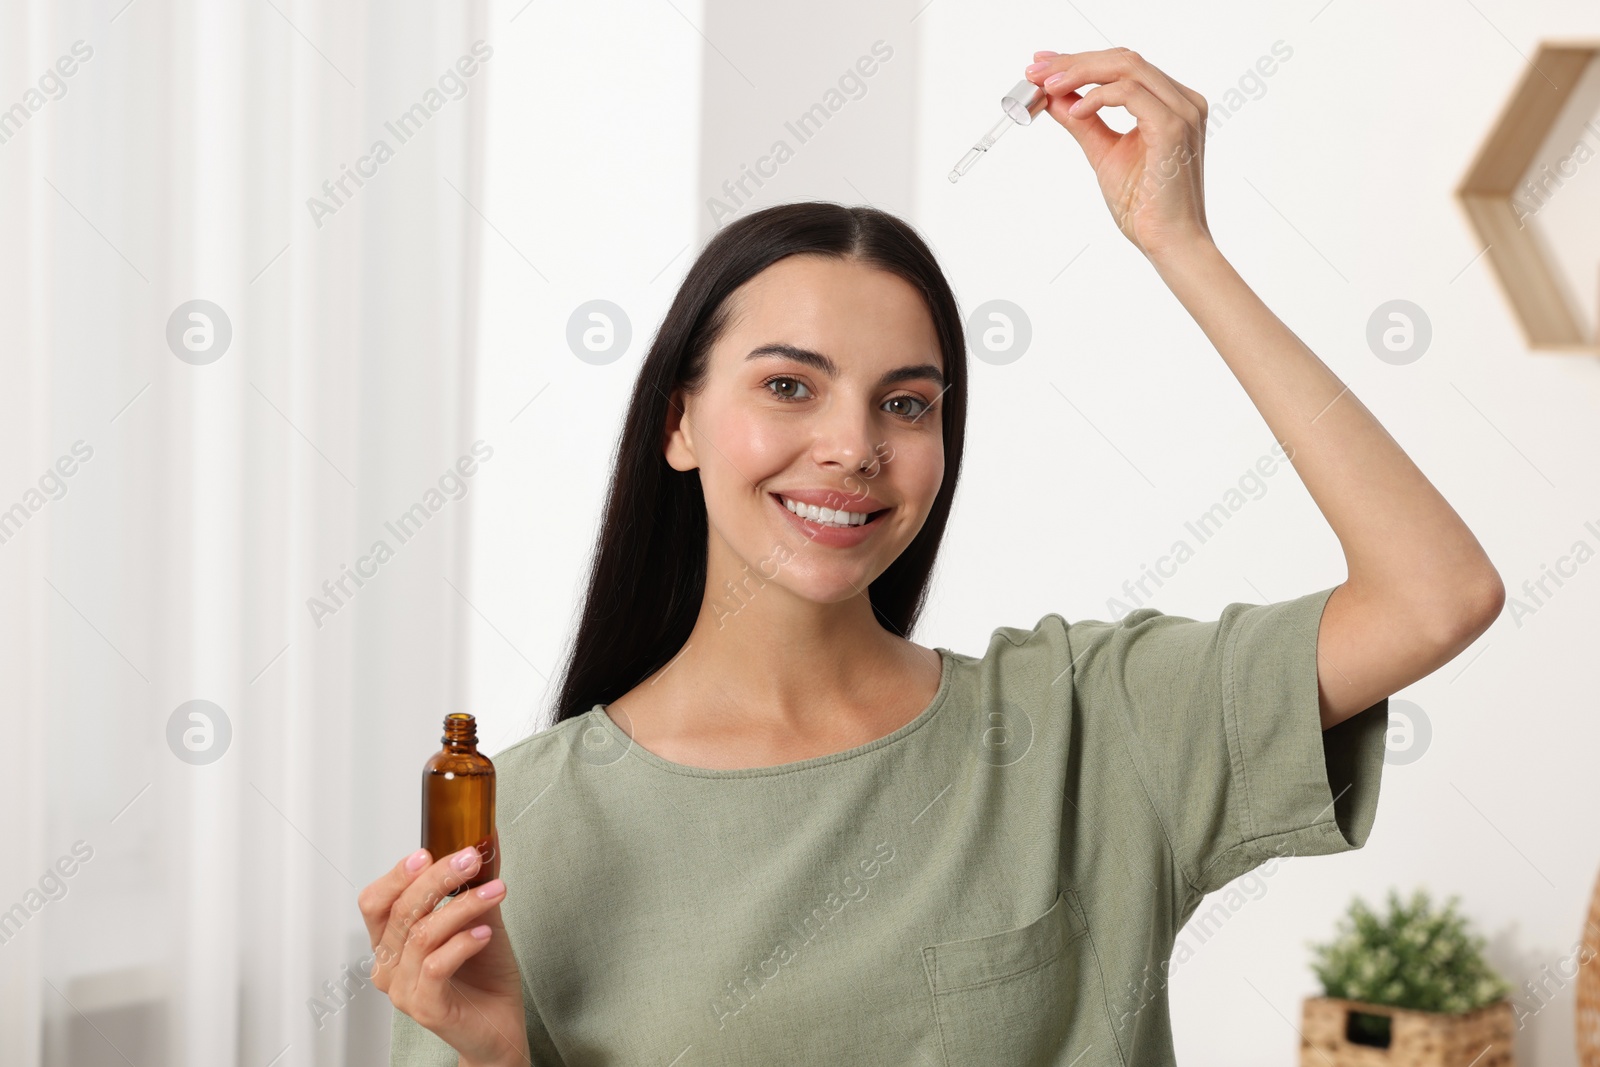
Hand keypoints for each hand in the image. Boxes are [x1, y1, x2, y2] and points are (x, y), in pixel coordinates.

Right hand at [359, 846, 530, 1066]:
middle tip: (471, 858)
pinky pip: (435, 966)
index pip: (375, 901)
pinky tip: (485, 931)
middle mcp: (389, 966)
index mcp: (391, 941)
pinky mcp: (424, 1008)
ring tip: (495, 892)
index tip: (427, 852)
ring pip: (422, 934)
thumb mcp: (479, 917)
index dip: (396, 875)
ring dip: (462, 905)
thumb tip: (486, 836)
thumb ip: (475, 883)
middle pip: (402, 911)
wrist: (499, 1025)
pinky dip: (463, 942)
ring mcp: (403, 990)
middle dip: (439, 878)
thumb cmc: (484, 974)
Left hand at [1024, 47, 1211, 260]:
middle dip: (1074, 62)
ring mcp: (1182, 112)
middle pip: (1123, 59)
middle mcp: (1182, 101)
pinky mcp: (1174, 128)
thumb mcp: (1104, 153)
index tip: (1042, 66)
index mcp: (1170, 104)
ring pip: (1127, 67)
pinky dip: (1098, 96)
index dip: (1080, 60)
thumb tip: (1054, 98)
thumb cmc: (1145, 206)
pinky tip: (1075, 110)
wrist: (1168, 242)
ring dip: (1080, 73)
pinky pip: (1131, 93)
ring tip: (1048, 88)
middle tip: (1036, 71)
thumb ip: (1083, 122)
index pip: (1123, 66)